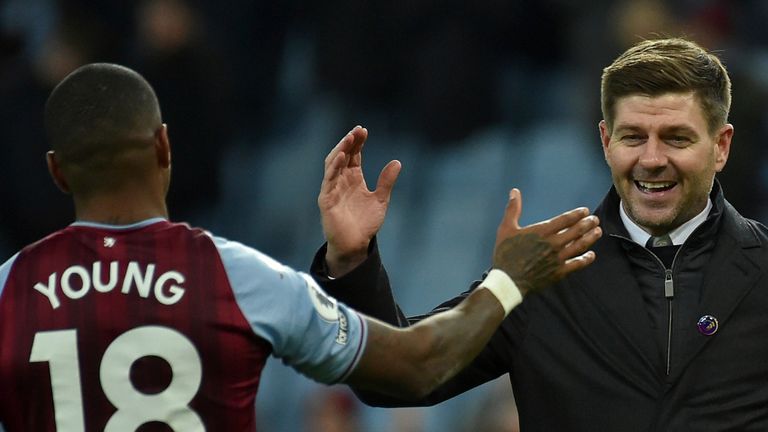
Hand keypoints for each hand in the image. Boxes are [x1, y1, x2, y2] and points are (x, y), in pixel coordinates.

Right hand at [319, 126, 400, 276]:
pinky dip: (334, 167)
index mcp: (353, 178)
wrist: (355, 245)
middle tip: (358, 130)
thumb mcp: (381, 200)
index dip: (358, 143)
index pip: (354, 155)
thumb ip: (386, 181)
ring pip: (333, 164)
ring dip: (340, 150)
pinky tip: (342, 157)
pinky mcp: (326, 199)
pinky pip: (328, 180)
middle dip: (349, 142)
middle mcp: (341, 180)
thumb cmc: (365, 223)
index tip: (364, 130)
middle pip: (343, 155)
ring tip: (349, 139)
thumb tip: (397, 162)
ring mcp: (332, 189)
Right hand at [492, 188, 601, 295]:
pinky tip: (591, 255)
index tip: (585, 211)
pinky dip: (586, 259)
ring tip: (598, 231)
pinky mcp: (559, 272)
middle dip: (587, 223)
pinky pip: (577, 264)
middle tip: (595, 219)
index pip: (565, 220)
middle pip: (576, 231)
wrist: (508, 280)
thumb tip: (514, 191)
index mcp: (541, 232)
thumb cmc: (505, 253)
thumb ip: (513, 209)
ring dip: (590, 237)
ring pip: (579, 246)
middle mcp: (553, 243)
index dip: (577, 214)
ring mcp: (558, 258)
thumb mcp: (505, 228)